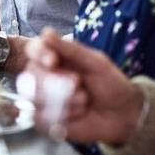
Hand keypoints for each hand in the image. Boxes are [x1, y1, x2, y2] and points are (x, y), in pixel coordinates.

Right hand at [22, 28, 142, 144]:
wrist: (123, 115)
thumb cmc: (111, 84)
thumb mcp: (95, 62)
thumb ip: (70, 49)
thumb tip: (46, 33)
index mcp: (55, 58)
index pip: (33, 50)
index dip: (38, 54)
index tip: (52, 61)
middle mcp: (45, 77)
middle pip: (31, 74)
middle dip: (58, 81)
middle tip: (78, 83)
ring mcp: (43, 99)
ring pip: (36, 97)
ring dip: (65, 99)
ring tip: (84, 100)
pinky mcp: (46, 121)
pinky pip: (43, 117)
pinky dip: (65, 115)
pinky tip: (79, 113)